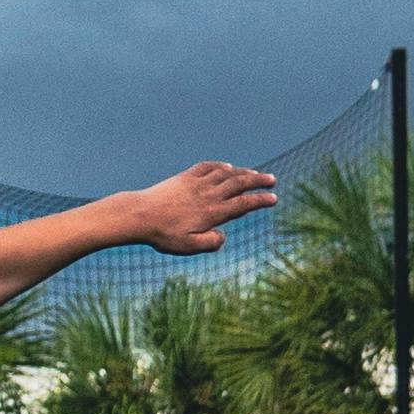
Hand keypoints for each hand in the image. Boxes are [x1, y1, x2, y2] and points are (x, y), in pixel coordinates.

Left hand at [131, 161, 276, 257]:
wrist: (139, 215)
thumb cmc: (162, 234)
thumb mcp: (187, 247)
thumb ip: (209, 243)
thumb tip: (223, 236)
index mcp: (212, 213)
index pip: (243, 204)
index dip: (260, 201)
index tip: (273, 199)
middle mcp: (208, 195)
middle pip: (239, 183)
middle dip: (259, 181)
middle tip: (273, 180)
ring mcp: (197, 183)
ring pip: (226, 173)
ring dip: (243, 172)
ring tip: (255, 174)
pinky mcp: (185, 177)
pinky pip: (208, 167)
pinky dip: (221, 166)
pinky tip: (228, 167)